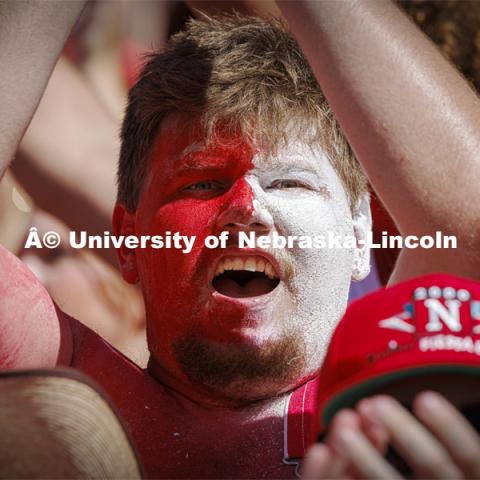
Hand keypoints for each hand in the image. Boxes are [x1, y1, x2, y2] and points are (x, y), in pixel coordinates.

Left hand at [301, 392, 479, 478]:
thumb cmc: (430, 466)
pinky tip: (322, 452)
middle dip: (406, 435)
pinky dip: (335, 473)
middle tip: (376, 403)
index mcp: (466, 475)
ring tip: (344, 425)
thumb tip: (429, 393)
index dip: (450, 428)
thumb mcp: (450, 451)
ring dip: (366, 457)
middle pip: (432, 467)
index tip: (425, 398)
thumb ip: (446, 433)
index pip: (469, 455)